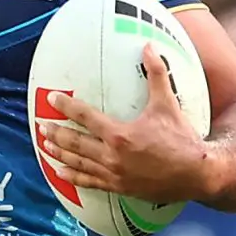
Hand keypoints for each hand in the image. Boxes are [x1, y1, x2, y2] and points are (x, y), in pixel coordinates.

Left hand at [35, 46, 208, 204]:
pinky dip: (72, 177)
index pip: (85, 117)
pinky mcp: (118, 187)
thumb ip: (157, 75)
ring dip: (58, 154)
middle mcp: (111, 155)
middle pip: (74, 142)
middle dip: (55, 132)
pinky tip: (59, 173)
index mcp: (119, 134)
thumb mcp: (167, 104)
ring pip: (78, 163)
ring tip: (44, 145)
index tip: (52, 98)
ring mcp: (113, 174)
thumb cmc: (181, 139)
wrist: (196, 173)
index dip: (66, 106)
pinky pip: (89, 183)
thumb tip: (149, 47)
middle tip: (39, 124)